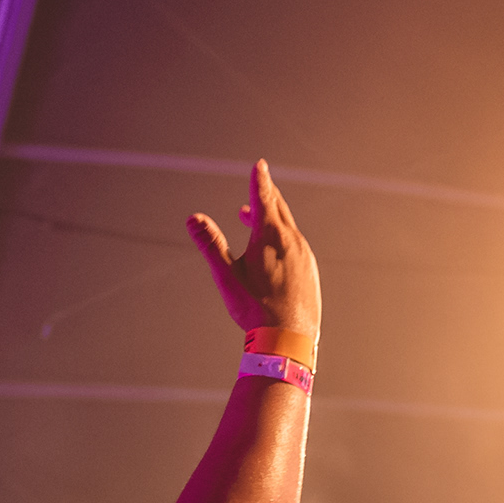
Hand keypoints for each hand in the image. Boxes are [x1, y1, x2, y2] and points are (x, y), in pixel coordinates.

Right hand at [186, 158, 318, 346]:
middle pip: (279, 208)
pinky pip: (296, 244)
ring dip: (271, 218)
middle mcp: (292, 240)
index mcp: (270, 235)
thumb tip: (193, 219)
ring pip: (288, 227)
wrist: (290, 338)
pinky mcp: (310, 270)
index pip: (263, 198)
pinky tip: (274, 252)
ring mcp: (304, 255)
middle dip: (266, 195)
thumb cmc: (255, 307)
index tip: (260, 164)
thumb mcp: (227, 276)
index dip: (259, 180)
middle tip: (258, 185)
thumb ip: (211, 244)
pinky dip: (283, 237)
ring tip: (252, 221)